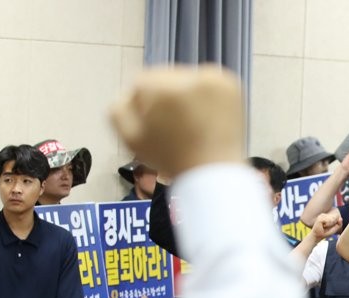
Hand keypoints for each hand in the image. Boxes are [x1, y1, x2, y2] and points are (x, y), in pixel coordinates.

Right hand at [111, 65, 242, 177]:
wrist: (213, 172)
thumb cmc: (170, 159)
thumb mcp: (131, 139)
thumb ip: (118, 110)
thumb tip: (128, 94)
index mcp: (157, 86)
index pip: (141, 82)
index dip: (145, 105)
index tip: (156, 125)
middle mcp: (185, 74)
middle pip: (165, 77)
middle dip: (167, 96)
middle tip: (176, 124)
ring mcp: (212, 77)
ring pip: (188, 77)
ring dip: (187, 93)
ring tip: (192, 121)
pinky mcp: (231, 83)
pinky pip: (210, 81)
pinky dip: (208, 94)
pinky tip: (207, 115)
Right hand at [311, 211, 342, 239]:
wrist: (317, 236)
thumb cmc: (325, 233)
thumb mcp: (334, 229)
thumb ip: (339, 224)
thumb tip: (341, 218)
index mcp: (327, 216)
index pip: (337, 216)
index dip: (336, 222)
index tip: (330, 226)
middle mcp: (324, 215)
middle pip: (335, 217)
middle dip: (333, 223)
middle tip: (327, 227)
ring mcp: (321, 215)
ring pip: (332, 219)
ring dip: (330, 225)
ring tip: (324, 227)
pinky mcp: (320, 218)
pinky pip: (329, 220)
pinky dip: (328, 225)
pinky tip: (323, 226)